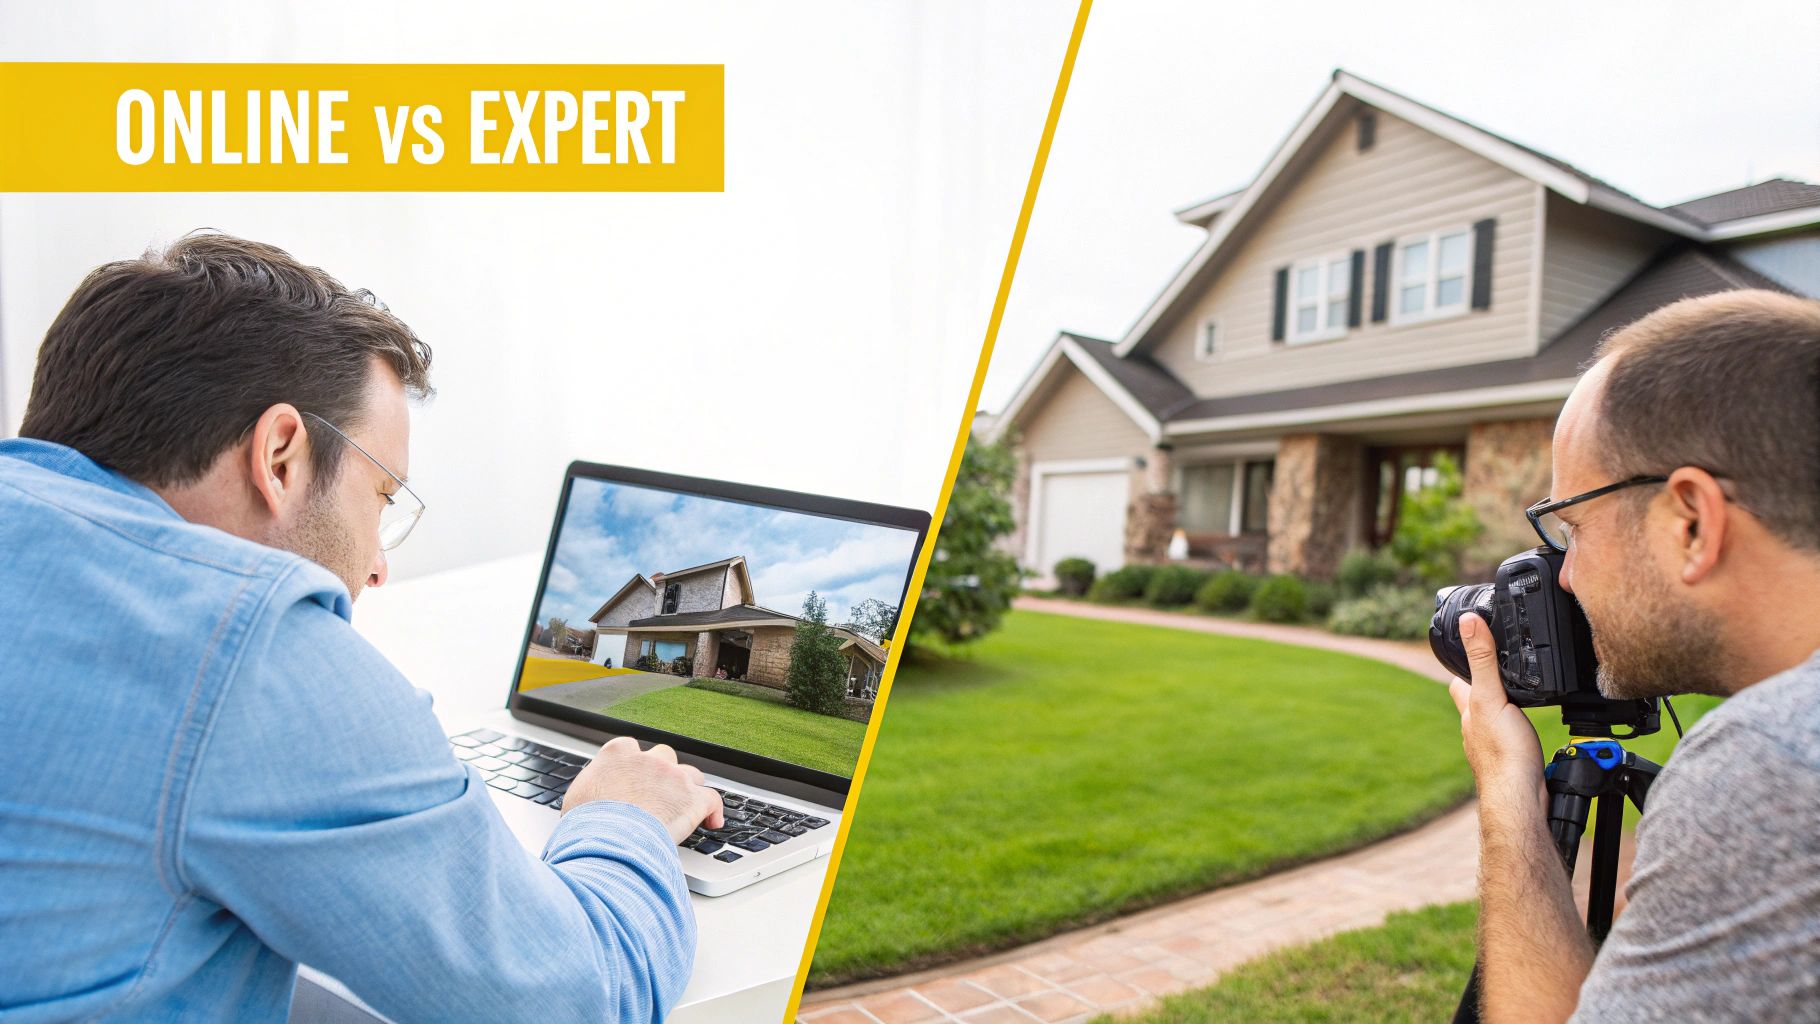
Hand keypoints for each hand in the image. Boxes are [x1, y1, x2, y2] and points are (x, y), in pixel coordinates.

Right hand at [564, 736, 724, 843]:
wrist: (608, 840)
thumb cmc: (587, 825)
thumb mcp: (576, 800)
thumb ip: (591, 791)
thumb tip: (589, 803)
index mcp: (617, 754)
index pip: (629, 748)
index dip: (633, 765)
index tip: (633, 777)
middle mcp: (648, 760)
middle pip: (664, 757)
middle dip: (662, 773)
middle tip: (657, 795)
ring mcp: (673, 777)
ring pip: (690, 775)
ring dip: (688, 789)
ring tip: (683, 808)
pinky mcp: (692, 800)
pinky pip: (712, 800)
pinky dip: (713, 810)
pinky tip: (712, 821)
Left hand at [1448, 612, 1545, 801]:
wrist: (1521, 799)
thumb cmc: (1504, 754)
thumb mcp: (1491, 697)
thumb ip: (1482, 660)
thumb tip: (1469, 622)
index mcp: (1470, 710)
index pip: (1459, 681)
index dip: (1465, 664)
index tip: (1474, 648)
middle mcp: (1477, 728)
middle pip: (1479, 700)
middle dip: (1489, 686)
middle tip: (1503, 670)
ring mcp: (1494, 745)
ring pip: (1497, 719)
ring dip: (1507, 707)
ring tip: (1521, 695)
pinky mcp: (1513, 759)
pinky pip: (1514, 736)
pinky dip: (1520, 727)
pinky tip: (1530, 728)